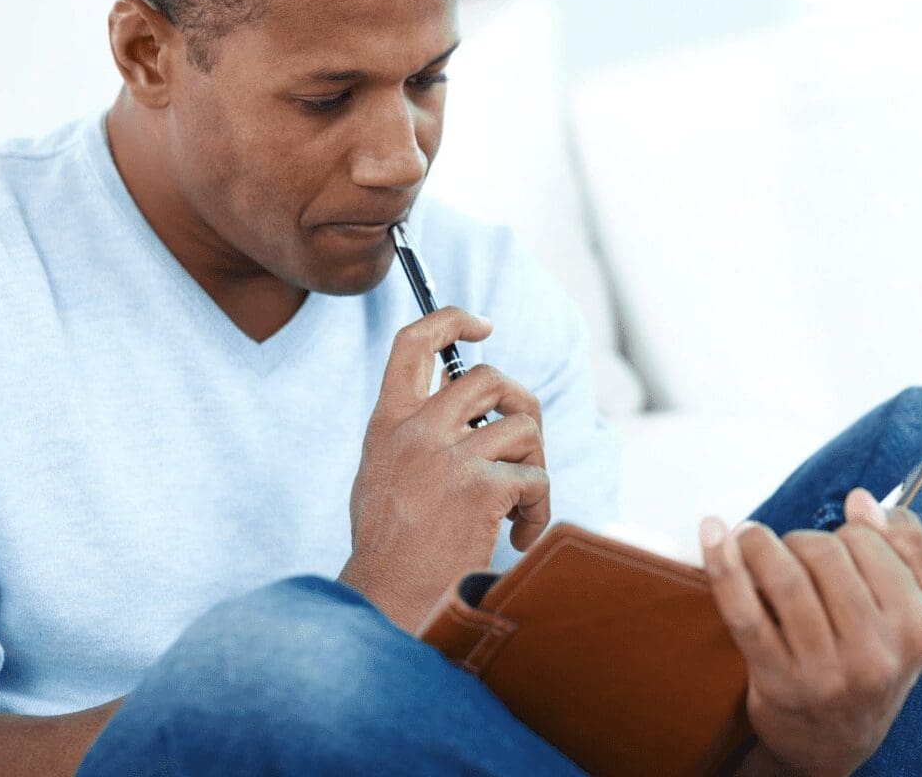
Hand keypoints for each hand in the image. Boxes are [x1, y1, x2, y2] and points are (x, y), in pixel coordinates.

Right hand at [338, 307, 548, 629]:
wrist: (387, 601)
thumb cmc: (390, 546)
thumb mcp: (384, 471)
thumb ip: (413, 429)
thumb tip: (456, 389)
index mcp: (388, 422)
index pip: (413, 342)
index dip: (453, 320)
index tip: (483, 325)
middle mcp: (416, 430)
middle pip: (489, 377)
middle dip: (520, 404)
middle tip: (524, 445)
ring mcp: (448, 457)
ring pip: (523, 427)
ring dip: (533, 466)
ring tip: (518, 505)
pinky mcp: (480, 488)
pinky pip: (536, 479)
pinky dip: (537, 511)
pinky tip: (518, 538)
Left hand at [700, 489, 921, 776]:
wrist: (836, 737)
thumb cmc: (873, 656)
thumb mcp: (914, 608)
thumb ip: (906, 545)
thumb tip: (863, 501)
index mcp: (916, 626)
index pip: (866, 541)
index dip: (842, 533)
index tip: (829, 550)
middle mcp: (875, 653)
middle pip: (823, 555)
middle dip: (798, 540)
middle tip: (787, 551)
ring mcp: (825, 672)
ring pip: (784, 577)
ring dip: (757, 543)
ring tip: (748, 539)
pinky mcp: (777, 681)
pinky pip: (745, 612)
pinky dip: (724, 566)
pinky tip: (713, 533)